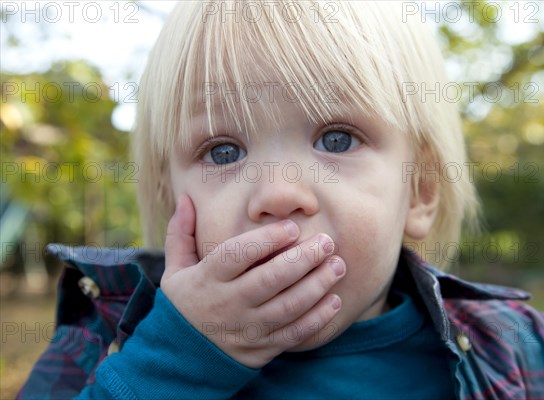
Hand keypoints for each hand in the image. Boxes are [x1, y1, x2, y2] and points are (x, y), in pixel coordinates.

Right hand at [161, 195, 345, 368]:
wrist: (184, 358)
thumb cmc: (186, 303)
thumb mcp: (175, 270)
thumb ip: (180, 234)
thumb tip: (186, 199)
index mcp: (207, 280)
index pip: (237, 256)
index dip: (266, 240)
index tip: (292, 227)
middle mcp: (228, 304)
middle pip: (269, 280)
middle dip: (302, 259)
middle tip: (326, 242)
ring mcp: (247, 329)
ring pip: (288, 307)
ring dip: (317, 285)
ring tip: (338, 265)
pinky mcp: (262, 348)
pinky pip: (295, 334)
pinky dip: (318, 319)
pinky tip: (335, 301)